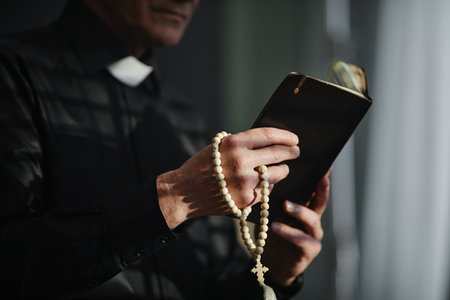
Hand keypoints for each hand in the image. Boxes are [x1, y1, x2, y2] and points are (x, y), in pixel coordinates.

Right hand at [156, 127, 299, 228]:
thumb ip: (242, 143)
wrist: (185, 192)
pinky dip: (268, 186)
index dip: (286, 136)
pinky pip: (268, 190)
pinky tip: (263, 184)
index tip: (294, 138)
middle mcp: (241, 161)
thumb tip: (272, 141)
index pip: (269, 135)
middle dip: (291, 152)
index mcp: (233, 143)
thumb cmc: (203, 166)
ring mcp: (245, 182)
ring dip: (283, 170)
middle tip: (296, 152)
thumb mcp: (219, 146)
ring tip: (282, 169)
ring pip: (278, 174)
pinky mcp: (247, 200)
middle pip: (278, 154)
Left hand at [263, 169, 330, 285]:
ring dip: (299, 211)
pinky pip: (299, 239)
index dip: (321, 177)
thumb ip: (277, 199)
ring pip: (311, 219)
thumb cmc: (274, 233)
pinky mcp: (310, 249)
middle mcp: (314, 219)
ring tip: (285, 205)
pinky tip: (275, 227)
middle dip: (322, 189)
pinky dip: (287, 232)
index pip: (314, 190)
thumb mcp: (274, 213)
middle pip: (321, 202)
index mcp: (307, 208)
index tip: (325, 164)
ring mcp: (314, 234)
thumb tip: (270, 179)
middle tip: (320, 178)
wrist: (273, 263)